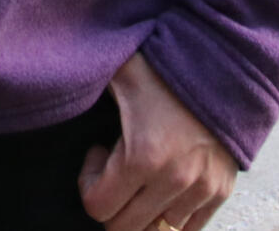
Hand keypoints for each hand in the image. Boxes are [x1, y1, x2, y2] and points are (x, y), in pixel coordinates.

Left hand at [77, 52, 237, 230]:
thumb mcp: (120, 71)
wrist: (226, 65)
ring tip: (141, 175)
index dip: (88, 184)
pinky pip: (187, 228)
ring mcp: (200, 190)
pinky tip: (164, 183)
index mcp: (142, 156)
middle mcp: (173, 181)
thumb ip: (85, 80)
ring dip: (141, 209)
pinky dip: (169, 215)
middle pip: (124, 228)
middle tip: (114, 170)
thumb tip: (53, 83)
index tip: (97, 155)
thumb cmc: (166, 67)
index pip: (97, 208)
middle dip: (111, 203)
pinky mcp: (220, 191)